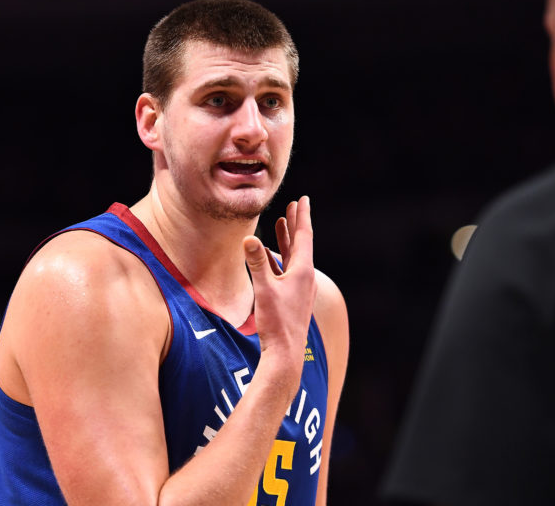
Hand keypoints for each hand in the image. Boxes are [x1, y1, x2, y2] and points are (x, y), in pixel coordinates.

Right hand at [243, 197, 316, 379]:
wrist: (285, 355)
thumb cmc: (276, 323)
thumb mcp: (264, 289)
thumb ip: (256, 262)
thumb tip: (249, 238)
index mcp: (302, 272)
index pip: (303, 236)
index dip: (301, 217)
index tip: (302, 200)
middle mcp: (305, 278)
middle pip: (300, 244)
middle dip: (295, 224)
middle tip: (293, 206)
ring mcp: (300, 289)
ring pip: (292, 257)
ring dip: (286, 240)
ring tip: (281, 224)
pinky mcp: (293, 298)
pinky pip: (286, 271)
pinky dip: (279, 259)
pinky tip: (270, 257)